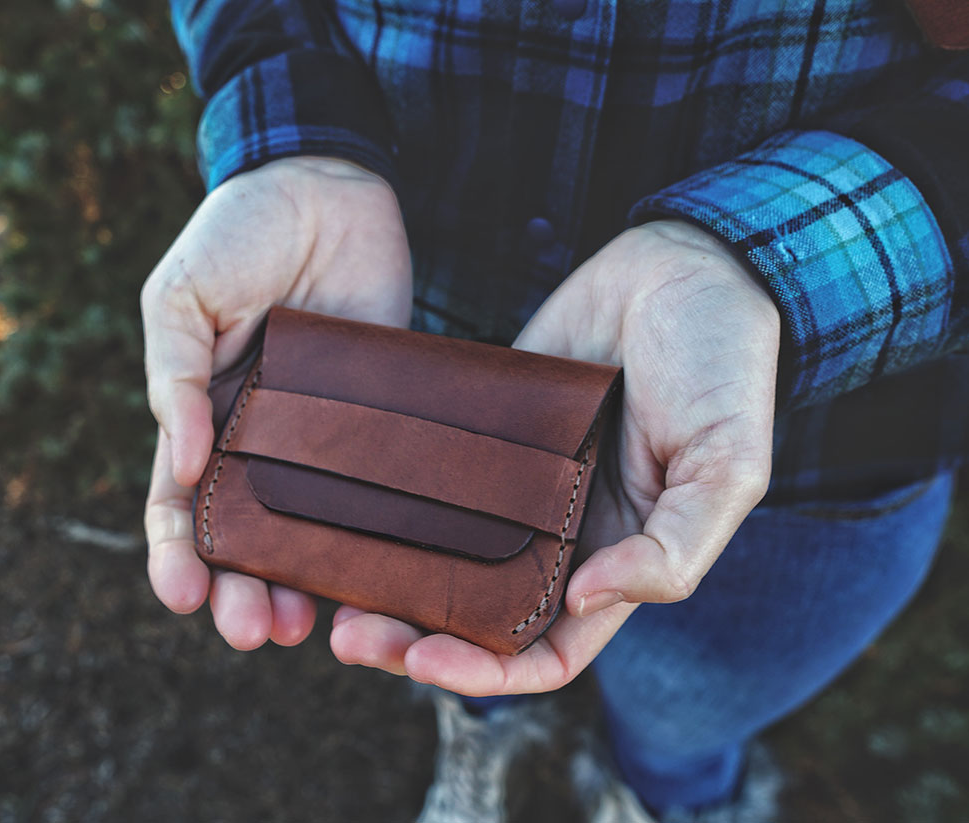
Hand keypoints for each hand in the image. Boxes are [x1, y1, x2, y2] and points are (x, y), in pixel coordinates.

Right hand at [141, 156, 412, 650]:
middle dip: (241, 591)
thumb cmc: (237, 235)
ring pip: (309, 533)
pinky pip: (377, 489)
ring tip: (304, 630)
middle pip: (243, 540)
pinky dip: (373, 539)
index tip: (183, 597)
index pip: (179, 507)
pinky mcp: (381, 422)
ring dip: (302, 586)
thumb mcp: (181, 298)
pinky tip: (378, 577)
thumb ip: (176, 379)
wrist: (327, 184)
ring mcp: (323, 439)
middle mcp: (259, 443)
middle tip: (255, 632)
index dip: (176, 557)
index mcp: (200, 418)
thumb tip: (178, 467)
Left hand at [329, 220, 778, 693]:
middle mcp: (555, 535)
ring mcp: (512, 484)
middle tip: (349, 638)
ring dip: (385, 581)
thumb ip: (677, 546)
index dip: (487, 673)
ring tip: (327, 585)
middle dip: (412, 638)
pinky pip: (424, 476)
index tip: (424, 664)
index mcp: (614, 561)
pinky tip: (335, 500)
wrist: (682, 265)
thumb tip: (590, 601)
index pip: (544, 649)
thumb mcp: (727, 464)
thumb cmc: (721, 369)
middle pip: (474, 615)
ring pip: (437, 555)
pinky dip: (385, 499)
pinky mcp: (481, 431)